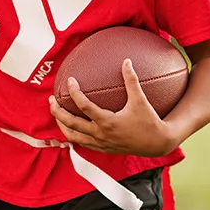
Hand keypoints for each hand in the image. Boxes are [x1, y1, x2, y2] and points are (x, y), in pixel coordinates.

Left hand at [49, 59, 175, 156]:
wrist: (157, 144)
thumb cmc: (149, 121)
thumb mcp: (141, 100)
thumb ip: (132, 80)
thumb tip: (126, 61)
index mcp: (108, 122)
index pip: (84, 107)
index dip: (75, 93)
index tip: (70, 81)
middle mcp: (101, 134)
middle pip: (71, 124)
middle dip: (57, 112)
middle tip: (51, 99)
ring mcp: (101, 143)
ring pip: (73, 136)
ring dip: (62, 125)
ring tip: (56, 112)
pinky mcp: (103, 148)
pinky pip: (82, 143)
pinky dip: (73, 134)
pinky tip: (70, 125)